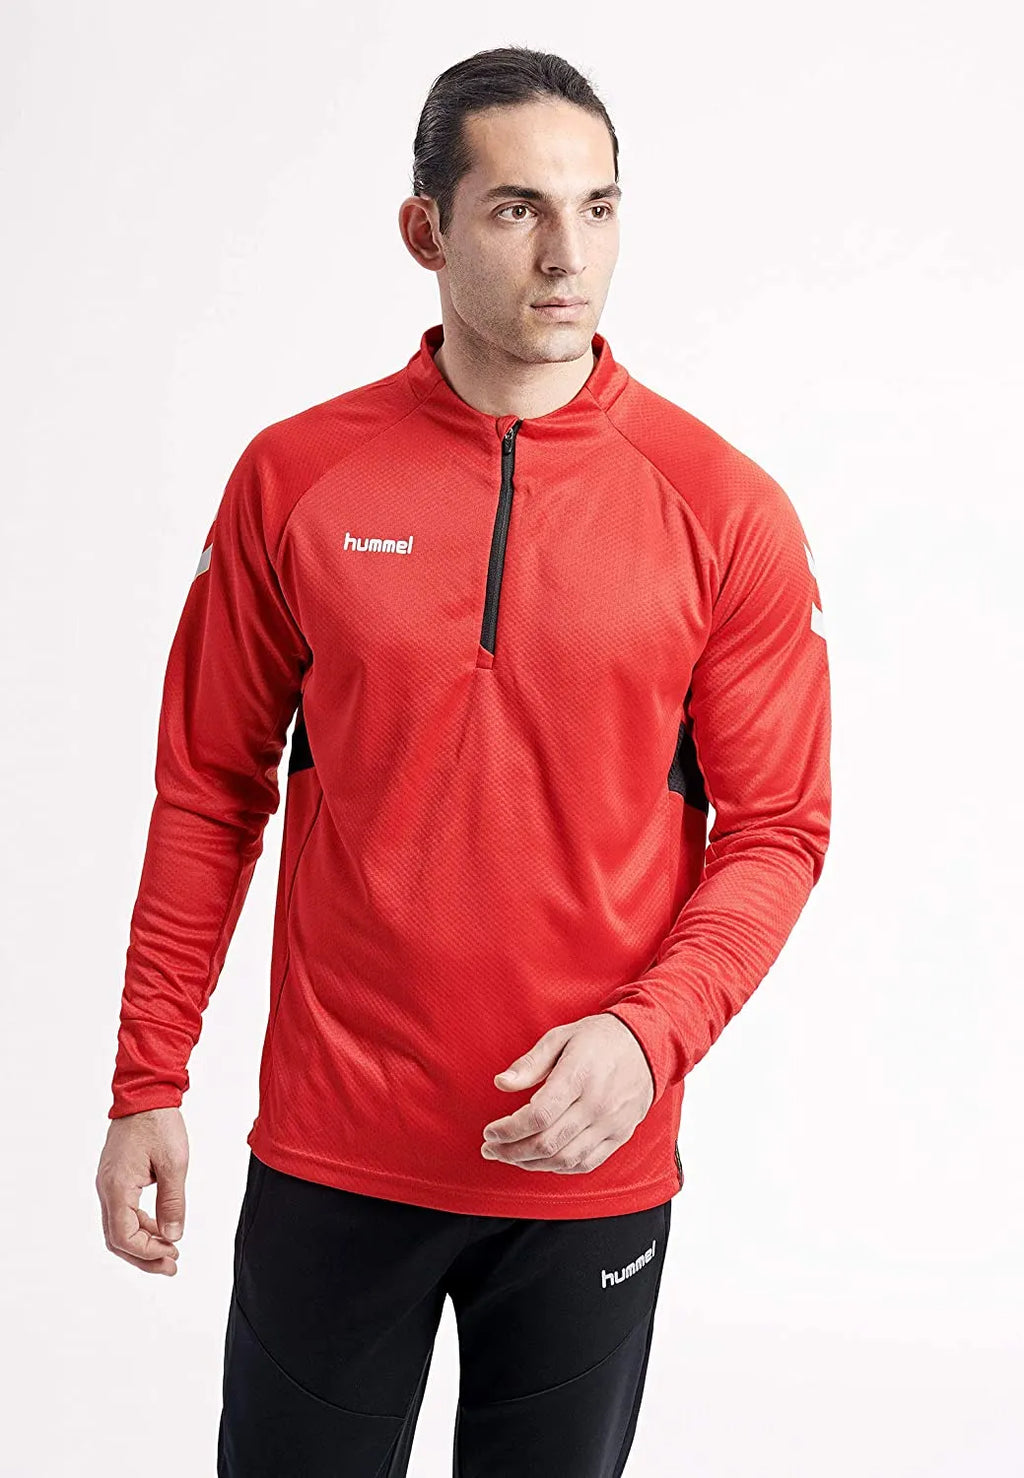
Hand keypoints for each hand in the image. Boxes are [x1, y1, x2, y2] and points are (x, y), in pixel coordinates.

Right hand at [96, 1106, 188, 1274]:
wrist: (145, 1094)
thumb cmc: (159, 1124)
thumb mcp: (174, 1164)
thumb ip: (172, 1203)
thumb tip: (173, 1235)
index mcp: (117, 1187)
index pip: (124, 1236)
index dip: (147, 1252)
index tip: (173, 1253)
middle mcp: (107, 1189)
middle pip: (117, 1238)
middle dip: (144, 1256)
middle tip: (172, 1266)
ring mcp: (108, 1183)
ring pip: (119, 1226)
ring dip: (143, 1242)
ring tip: (171, 1250)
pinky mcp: (115, 1177)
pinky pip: (123, 1211)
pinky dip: (141, 1224)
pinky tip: (161, 1228)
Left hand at [480, 1013, 654, 1174]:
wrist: (647, 1045)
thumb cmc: (598, 1039)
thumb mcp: (560, 1038)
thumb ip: (530, 1063)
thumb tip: (501, 1083)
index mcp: (578, 1076)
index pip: (538, 1116)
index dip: (508, 1130)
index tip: (490, 1132)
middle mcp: (596, 1104)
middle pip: (547, 1143)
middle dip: (511, 1151)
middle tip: (490, 1148)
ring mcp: (610, 1124)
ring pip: (564, 1159)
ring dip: (530, 1164)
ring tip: (509, 1156)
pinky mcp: (619, 1136)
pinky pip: (585, 1163)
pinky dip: (558, 1167)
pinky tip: (540, 1160)